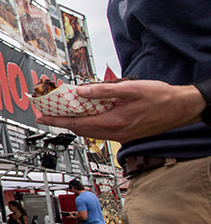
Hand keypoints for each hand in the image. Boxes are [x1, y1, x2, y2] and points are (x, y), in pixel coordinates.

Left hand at [36, 80, 204, 141]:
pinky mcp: (125, 133)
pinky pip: (99, 129)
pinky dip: (88, 121)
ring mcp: (120, 135)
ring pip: (89, 130)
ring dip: (73, 121)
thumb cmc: (160, 97)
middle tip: (45, 112)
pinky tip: (85, 113)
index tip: (40, 116)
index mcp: (113, 122)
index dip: (55, 119)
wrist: (182, 108)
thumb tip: (79, 92)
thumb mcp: (129, 89)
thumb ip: (102, 91)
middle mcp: (114, 132)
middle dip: (60, 120)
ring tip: (60, 111)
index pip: (75, 122)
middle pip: (79, 128)